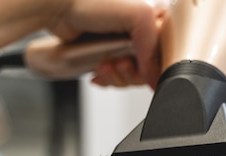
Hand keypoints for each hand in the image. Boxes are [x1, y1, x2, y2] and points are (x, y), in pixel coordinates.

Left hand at [47, 0, 165, 87]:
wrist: (58, 8)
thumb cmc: (92, 3)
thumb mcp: (139, 16)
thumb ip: (154, 47)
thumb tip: (155, 78)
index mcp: (155, 17)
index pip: (167, 52)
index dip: (155, 65)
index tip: (141, 66)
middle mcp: (140, 30)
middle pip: (150, 68)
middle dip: (134, 72)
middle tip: (120, 63)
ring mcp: (123, 44)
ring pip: (133, 75)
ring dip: (119, 77)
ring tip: (106, 64)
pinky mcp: (108, 54)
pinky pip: (116, 77)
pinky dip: (109, 78)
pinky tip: (100, 70)